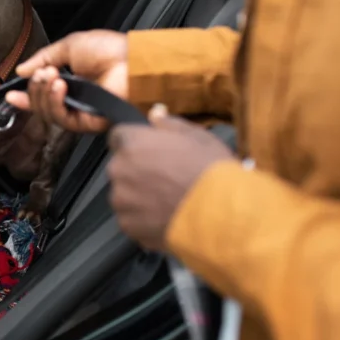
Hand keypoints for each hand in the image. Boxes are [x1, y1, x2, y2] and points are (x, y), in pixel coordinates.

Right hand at [5, 30, 128, 131]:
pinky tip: (60, 88)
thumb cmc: (109, 50)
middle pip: (41, 104)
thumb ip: (44, 58)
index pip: (42, 93)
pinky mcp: (88, 122)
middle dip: (35, 88)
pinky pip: (62, 119)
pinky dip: (55, 103)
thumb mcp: (69, 46)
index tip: (11, 94)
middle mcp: (74, 98)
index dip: (26, 95)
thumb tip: (21, 70)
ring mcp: (80, 111)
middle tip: (42, 73)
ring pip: (48, 113)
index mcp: (71, 80)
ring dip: (43, 94)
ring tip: (51, 76)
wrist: (133, 61)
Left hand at [108, 105, 233, 250]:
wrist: (221, 215)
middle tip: (166, 179)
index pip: (118, 136)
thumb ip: (169, 124)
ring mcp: (121, 200)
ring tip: (169, 202)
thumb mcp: (198, 137)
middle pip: (120, 167)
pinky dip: (144, 220)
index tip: (151, 152)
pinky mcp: (128, 226)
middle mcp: (119, 170)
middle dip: (137, 171)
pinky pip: (131, 219)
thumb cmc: (210, 171)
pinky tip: (167, 218)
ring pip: (124, 195)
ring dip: (139, 197)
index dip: (135, 144)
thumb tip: (154, 113)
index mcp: (132, 143)